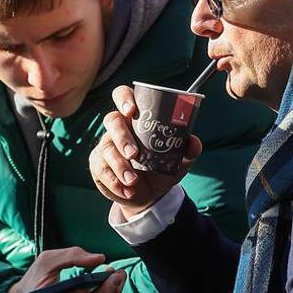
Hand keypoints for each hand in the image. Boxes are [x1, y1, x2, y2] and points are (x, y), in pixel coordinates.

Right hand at [91, 85, 201, 213]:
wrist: (150, 196)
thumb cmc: (162, 169)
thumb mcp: (178, 162)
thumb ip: (187, 151)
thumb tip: (194, 142)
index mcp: (136, 119)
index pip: (123, 96)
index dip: (124, 99)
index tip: (131, 111)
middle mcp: (118, 128)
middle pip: (111, 120)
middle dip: (122, 136)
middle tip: (134, 154)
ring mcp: (106, 146)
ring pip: (105, 148)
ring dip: (119, 165)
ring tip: (133, 181)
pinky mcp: (98, 165)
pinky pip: (101, 169)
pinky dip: (115, 182)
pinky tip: (128, 191)